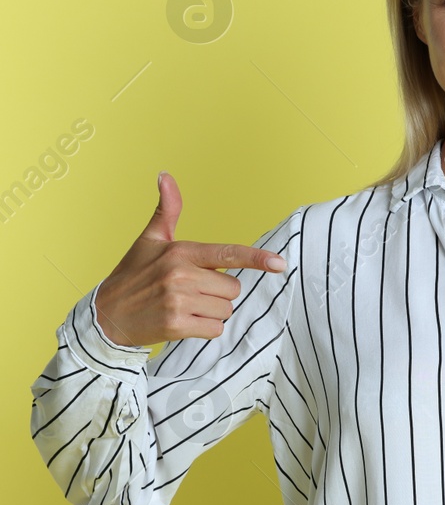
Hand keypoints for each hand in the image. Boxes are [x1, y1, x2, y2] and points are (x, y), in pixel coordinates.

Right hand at [92, 171, 287, 348]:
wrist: (105, 315)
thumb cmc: (132, 274)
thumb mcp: (149, 240)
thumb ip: (167, 210)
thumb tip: (165, 175)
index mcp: (181, 252)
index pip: (227, 254)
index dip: (256, 258)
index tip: (280, 263)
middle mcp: (181, 275)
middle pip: (233, 288)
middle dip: (218, 293)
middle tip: (190, 292)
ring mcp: (178, 301)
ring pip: (226, 309)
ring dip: (212, 312)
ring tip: (184, 306)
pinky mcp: (176, 326)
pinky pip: (214, 329)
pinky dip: (204, 329)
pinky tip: (183, 322)